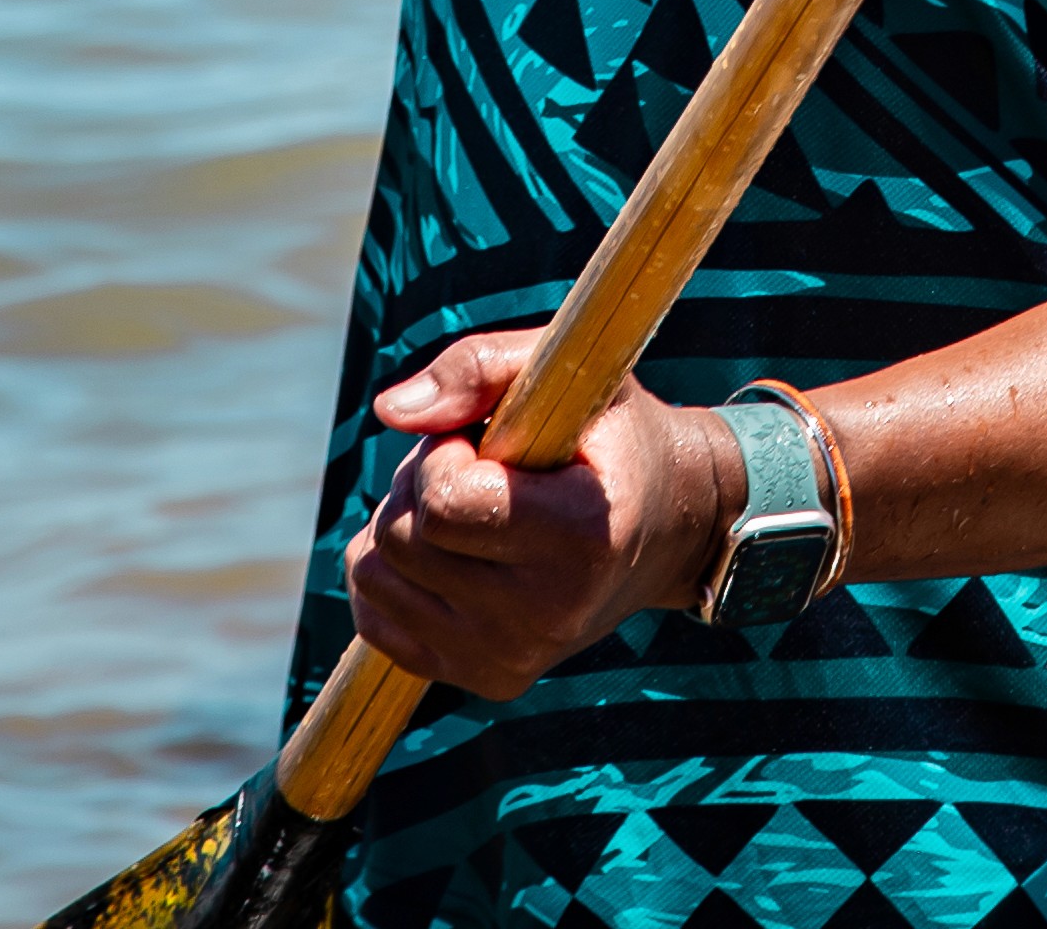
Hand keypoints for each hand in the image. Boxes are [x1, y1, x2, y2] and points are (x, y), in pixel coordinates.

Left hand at [343, 326, 735, 698]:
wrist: (671, 528)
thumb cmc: (611, 436)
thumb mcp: (571, 371)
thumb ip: (480, 368)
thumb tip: (389, 410)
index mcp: (581, 535)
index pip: (443, 506)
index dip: (442, 455)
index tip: (482, 440)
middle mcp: (549, 614)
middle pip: (401, 541)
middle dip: (418, 484)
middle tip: (474, 467)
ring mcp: (515, 657)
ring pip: (375, 580)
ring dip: (401, 526)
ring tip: (465, 508)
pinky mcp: (489, 679)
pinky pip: (375, 620)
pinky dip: (391, 575)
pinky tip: (446, 553)